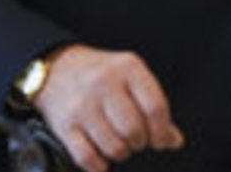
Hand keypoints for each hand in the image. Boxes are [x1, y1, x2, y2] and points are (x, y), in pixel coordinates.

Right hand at [32, 44, 184, 171]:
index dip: (162, 131)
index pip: (156, 108)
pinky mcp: (64, 124)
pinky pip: (88, 158)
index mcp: (127, 68)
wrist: (56, 68)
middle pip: (134, 130)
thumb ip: (153, 105)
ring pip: (114, 147)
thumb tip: (173, 140)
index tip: (161, 140)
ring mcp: (82, 104)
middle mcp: (103, 83)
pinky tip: (100, 155)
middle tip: (135, 139)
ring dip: (120, 153)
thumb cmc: (101, 75)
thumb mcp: (131, 77)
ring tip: (117, 143)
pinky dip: (99, 165)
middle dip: (139, 142)